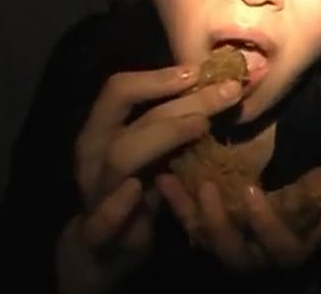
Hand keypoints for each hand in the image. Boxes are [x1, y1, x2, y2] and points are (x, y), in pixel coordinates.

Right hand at [56, 65, 242, 292]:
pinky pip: (102, 220)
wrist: (102, 250)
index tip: (200, 70)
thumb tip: (219, 89)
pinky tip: (139, 190)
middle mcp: (93, 155)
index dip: (159, 77)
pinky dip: (118, 206)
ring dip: (164, 136)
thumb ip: (175, 124)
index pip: (120, 90)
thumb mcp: (153, 152)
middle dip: (181, 101)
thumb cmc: (135, 189)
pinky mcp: (97, 235)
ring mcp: (94, 193)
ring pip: (120, 156)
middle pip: (129, 115)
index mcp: (103, 130)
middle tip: (227, 91)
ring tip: (201, 125)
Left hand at [157, 165, 320, 271]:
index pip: (277, 246)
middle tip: (207, 187)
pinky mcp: (215, 228)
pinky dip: (176, 202)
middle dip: (217, 223)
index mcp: (291, 250)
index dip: (263, 223)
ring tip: (169, 179)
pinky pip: (191, 221)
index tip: (250, 190)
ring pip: (205, 238)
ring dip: (186, 210)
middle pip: (232, 254)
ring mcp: (232, 243)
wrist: (313, 197)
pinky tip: (163, 177)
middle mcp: (258, 255)